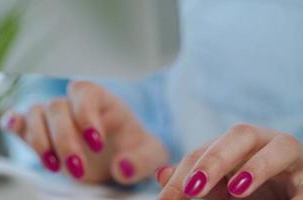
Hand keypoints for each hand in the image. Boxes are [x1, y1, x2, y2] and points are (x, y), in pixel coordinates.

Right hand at [0, 81, 167, 183]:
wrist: (121, 156)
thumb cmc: (134, 148)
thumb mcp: (149, 154)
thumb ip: (141, 160)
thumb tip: (121, 168)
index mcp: (101, 99)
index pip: (84, 92)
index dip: (85, 115)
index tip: (96, 144)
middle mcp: (74, 104)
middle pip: (56, 107)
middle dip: (64, 139)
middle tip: (77, 168)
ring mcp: (56, 118)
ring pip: (35, 114)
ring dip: (39, 140)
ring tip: (54, 166)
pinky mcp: (41, 133)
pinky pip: (21, 121)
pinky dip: (14, 123)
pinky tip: (12, 127)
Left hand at [155, 124, 302, 199]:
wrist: (288, 190)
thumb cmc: (251, 189)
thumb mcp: (219, 188)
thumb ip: (194, 180)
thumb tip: (161, 174)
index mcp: (234, 144)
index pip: (203, 151)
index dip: (183, 174)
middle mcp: (263, 142)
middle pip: (239, 135)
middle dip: (214, 159)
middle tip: (193, 188)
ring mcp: (291, 156)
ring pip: (280, 146)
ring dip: (258, 166)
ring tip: (237, 190)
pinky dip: (295, 194)